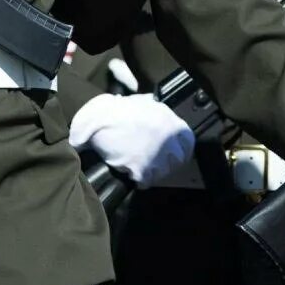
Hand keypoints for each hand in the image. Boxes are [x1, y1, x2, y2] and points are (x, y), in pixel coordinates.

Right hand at [69, 93, 195, 185]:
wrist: (96, 119)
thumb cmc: (115, 109)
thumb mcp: (141, 103)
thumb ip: (155, 111)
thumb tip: (157, 115)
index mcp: (169, 120)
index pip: (187, 141)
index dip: (181, 149)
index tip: (175, 153)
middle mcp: (167, 138)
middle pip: (178, 159)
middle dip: (167, 162)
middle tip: (154, 162)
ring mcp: (156, 155)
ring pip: (163, 172)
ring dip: (152, 172)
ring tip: (140, 167)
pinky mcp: (142, 169)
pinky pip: (145, 181)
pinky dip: (138, 180)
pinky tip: (130, 173)